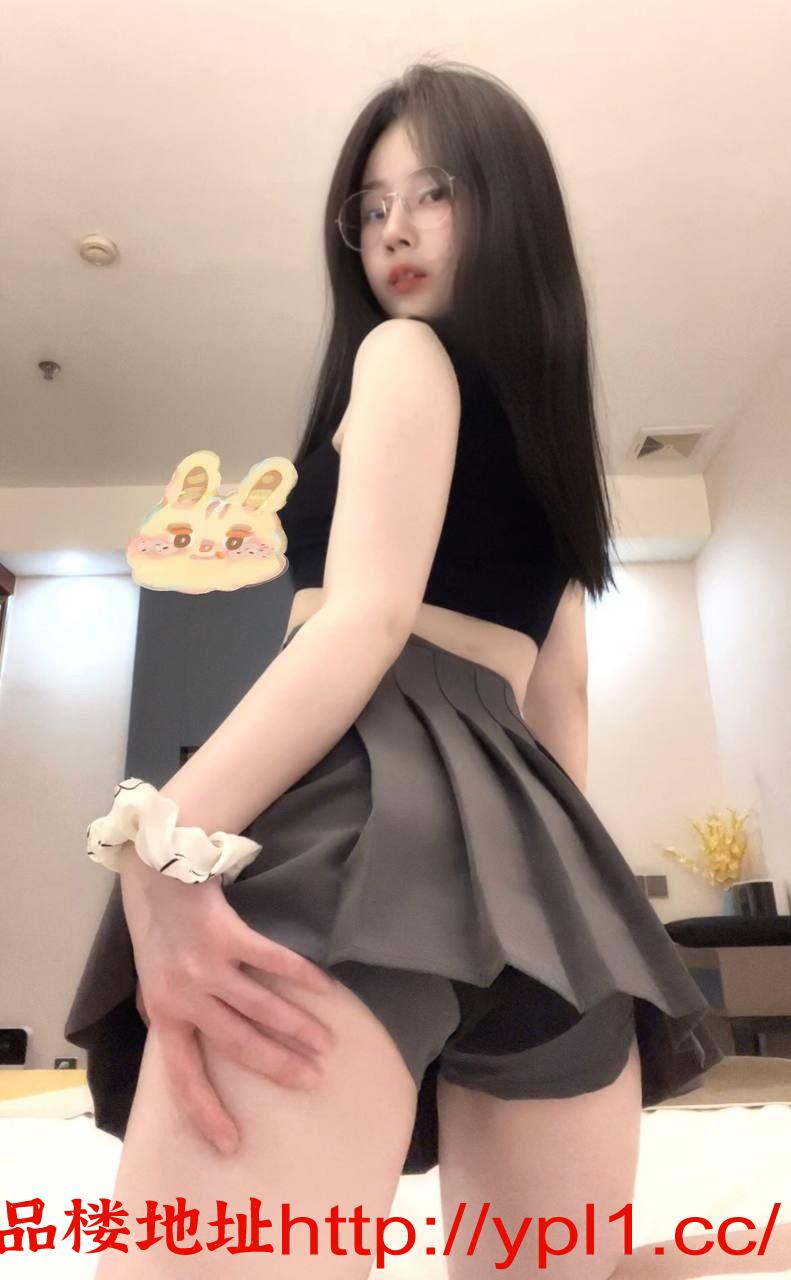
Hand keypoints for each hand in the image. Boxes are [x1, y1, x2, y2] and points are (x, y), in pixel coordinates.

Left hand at [120, 855, 336, 1156]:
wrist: (159, 876)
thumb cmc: (159, 934)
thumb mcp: (153, 984)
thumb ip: (172, 1018)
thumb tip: (190, 1057)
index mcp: (165, 1016)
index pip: (183, 1077)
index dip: (206, 1112)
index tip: (232, 1143)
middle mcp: (185, 997)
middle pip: (238, 1044)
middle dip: (278, 1067)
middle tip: (312, 1081)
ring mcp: (207, 966)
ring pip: (260, 1008)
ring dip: (297, 1029)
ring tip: (326, 1045)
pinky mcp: (228, 936)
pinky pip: (272, 961)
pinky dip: (301, 976)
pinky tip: (326, 990)